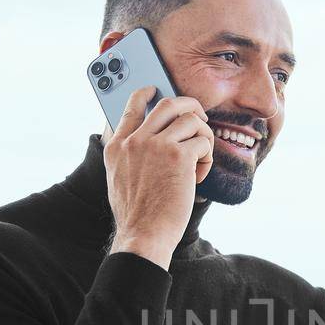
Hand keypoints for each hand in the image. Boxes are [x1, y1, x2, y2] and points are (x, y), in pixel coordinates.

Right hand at [104, 86, 214, 267]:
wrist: (144, 234)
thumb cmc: (137, 214)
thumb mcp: (118, 178)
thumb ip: (128, 154)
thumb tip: (146, 137)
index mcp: (117, 145)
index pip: (131, 105)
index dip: (147, 92)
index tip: (156, 90)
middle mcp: (135, 140)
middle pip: (168, 103)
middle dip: (190, 105)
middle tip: (200, 118)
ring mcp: (157, 145)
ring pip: (192, 120)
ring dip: (203, 137)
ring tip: (200, 158)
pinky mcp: (179, 156)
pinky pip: (203, 141)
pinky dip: (206, 157)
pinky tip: (198, 175)